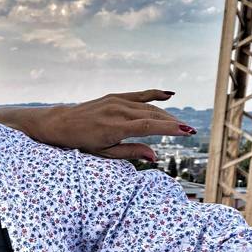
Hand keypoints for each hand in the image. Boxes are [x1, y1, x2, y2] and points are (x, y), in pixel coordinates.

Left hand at [35, 90, 193, 160]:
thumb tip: (154, 157)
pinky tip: (170, 95)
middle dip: (173, 123)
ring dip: (166, 114)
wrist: (61, 123)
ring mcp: (117, 101)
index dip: (170, 129)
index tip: (188, 132)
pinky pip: (140, 94)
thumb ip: (130, 152)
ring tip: (180, 124)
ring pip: (148, 107)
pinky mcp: (115, 96)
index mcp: (115, 128)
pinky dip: (155, 94)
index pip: (149, 126)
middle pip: (153, 116)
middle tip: (190, 131)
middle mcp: (118, 111)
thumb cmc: (81, 142)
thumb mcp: (104, 153)